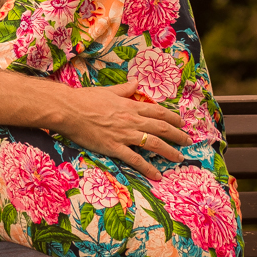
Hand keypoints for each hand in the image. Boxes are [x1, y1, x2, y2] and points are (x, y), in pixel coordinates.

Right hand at [56, 81, 190, 180]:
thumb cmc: (84, 99)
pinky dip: (148, 168)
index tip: (182, 123)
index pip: (159, 112)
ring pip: (154, 144)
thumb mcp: (107, 90)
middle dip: (178, 135)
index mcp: (130, 106)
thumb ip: (124, 88)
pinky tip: (157, 175)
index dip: (174, 118)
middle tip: (188, 141)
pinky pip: (135, 159)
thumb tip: (135, 81)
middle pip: (162, 128)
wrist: (68, 109)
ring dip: (169, 151)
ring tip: (179, 158)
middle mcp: (131, 120)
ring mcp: (124, 134)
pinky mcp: (114, 147)